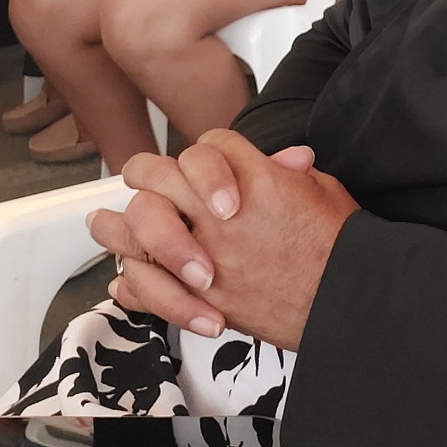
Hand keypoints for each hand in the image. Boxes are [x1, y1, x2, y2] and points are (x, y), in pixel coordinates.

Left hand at [90, 132, 358, 349]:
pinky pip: (142, 281)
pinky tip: (126, 277)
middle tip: (141, 179)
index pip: (211, 147)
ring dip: (116, 223)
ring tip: (104, 222)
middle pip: (159, 173)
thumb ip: (292, 174)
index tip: (201, 166)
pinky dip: (130, 281)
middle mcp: (217, 212)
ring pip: (136, 222)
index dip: (205, 156)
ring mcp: (201, 252)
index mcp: (252, 178)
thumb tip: (286, 163)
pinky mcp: (196, 294)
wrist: (342, 299)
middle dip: (147, 174)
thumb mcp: (324, 191)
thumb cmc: (338, 248)